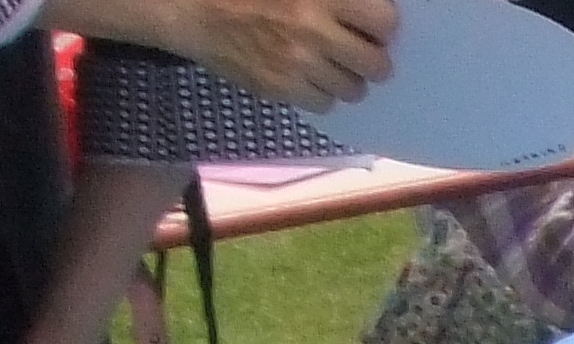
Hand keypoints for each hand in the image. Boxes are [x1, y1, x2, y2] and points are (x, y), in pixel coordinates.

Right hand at [172, 0, 395, 105]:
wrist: (189, 7)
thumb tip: (366, 6)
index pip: (384, 20)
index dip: (381, 25)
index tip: (370, 24)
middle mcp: (314, 31)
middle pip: (377, 65)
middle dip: (371, 58)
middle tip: (355, 50)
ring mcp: (297, 64)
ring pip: (354, 90)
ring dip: (347, 79)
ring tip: (328, 63)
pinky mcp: (280, 88)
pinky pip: (324, 104)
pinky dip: (320, 93)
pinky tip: (306, 76)